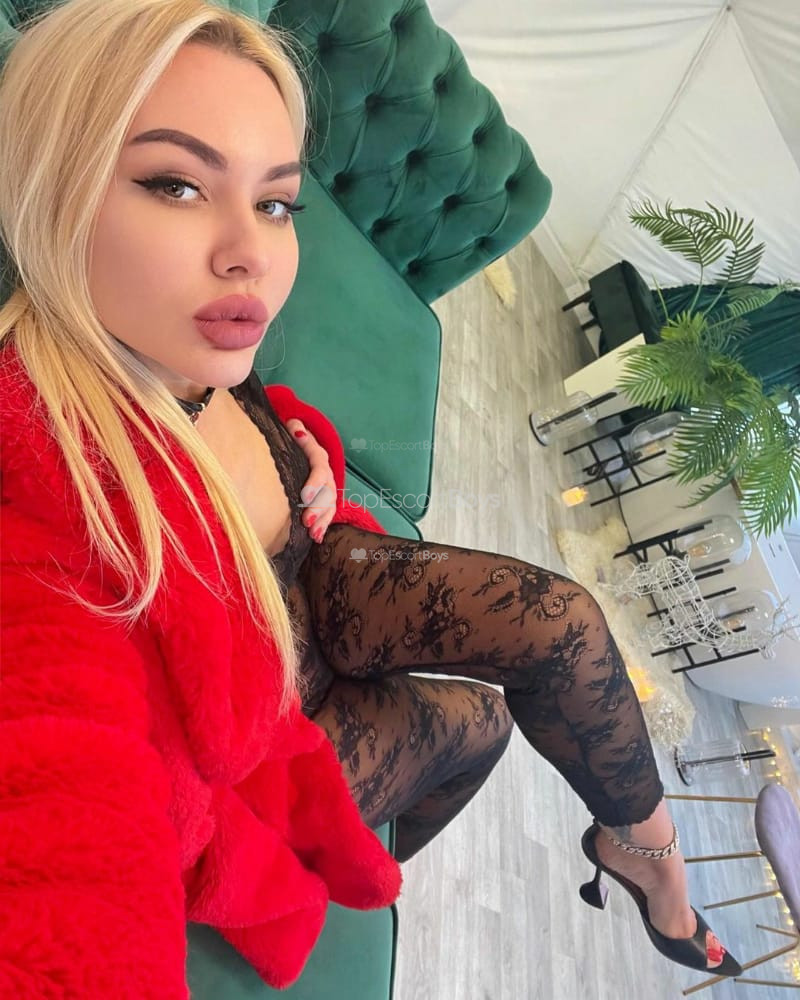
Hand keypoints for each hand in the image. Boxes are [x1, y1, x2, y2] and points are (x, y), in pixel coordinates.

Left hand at [286, 419, 337, 542]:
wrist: (302, 446)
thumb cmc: (294, 440)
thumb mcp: (294, 431)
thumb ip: (295, 429)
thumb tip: (293, 426)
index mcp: (318, 457)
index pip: (319, 469)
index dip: (314, 483)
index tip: (304, 497)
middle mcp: (326, 474)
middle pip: (327, 492)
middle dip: (318, 508)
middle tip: (307, 522)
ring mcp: (328, 488)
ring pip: (330, 505)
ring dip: (323, 521)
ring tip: (314, 534)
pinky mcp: (325, 500)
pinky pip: (328, 514)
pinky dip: (323, 526)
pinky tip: (317, 538)